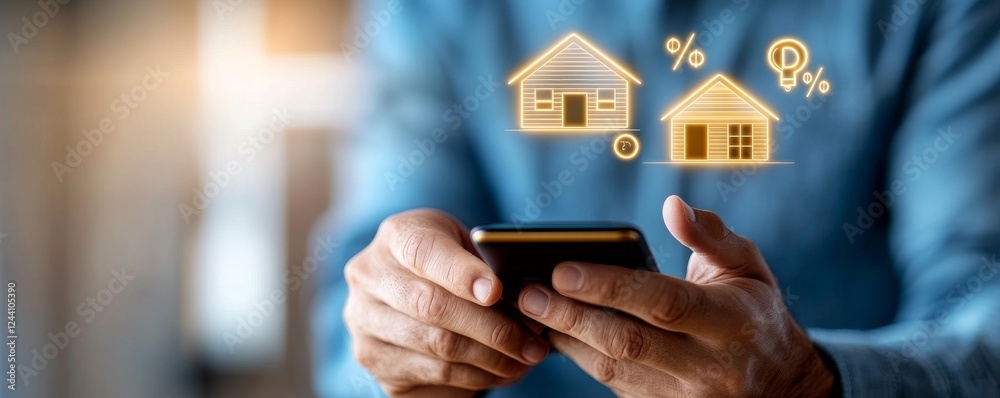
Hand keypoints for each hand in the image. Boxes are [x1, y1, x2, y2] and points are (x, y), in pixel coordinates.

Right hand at [343, 209, 549, 397]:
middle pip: (432, 306)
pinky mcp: (375, 360)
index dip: (460, 273)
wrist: (410, 287)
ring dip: (492, 356)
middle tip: (534, 338)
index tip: (496, 291)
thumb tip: (526, 296)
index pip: (422, 252)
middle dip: (492, 326)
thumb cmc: (450, 260)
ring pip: (437, 346)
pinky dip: (478, 376)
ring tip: (528, 355)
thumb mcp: (464, 243)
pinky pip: (435, 375)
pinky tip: (505, 369)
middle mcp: (369, 278)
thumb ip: (487, 261)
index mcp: (395, 236)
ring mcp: (365, 323)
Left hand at [516, 196, 834, 396]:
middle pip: (628, 342)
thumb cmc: (754, 312)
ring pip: (613, 369)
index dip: (610, 287)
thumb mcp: (748, 268)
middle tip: (528, 293)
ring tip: (531, 308)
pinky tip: (555, 332)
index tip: (562, 269)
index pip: (664, 303)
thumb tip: (672, 207)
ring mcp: (684, 395)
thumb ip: (710, 236)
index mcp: (732, 322)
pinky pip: (614, 385)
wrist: (780, 386)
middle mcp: (708, 365)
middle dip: (571, 316)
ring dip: (567, 338)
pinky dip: (581, 357)